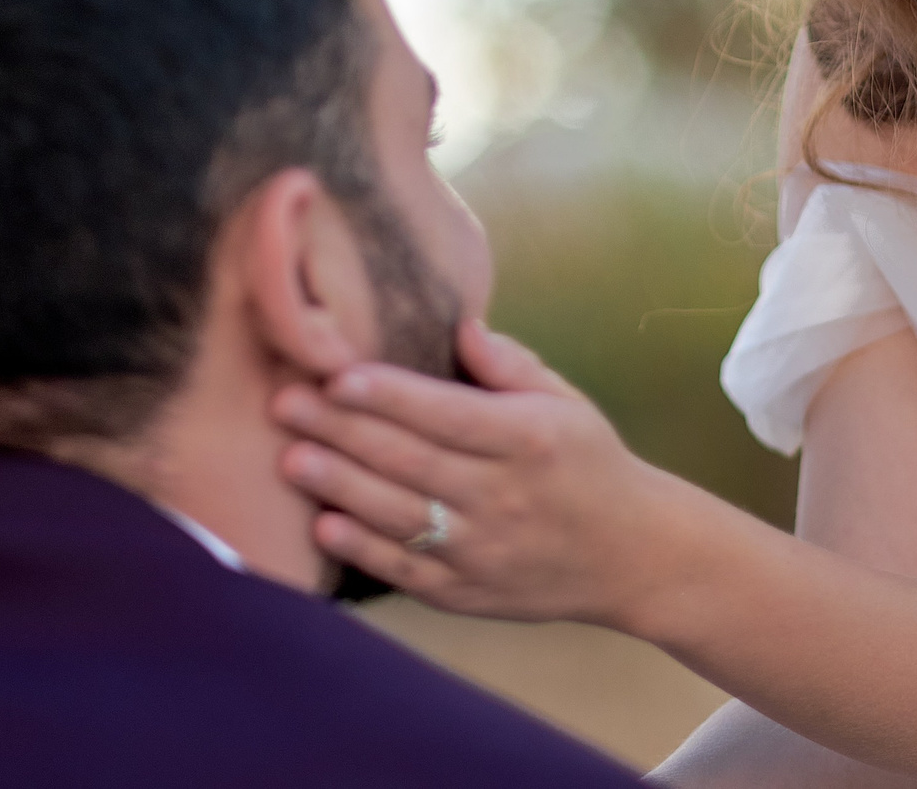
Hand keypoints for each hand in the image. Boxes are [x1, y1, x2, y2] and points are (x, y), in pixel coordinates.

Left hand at [271, 319, 705, 630]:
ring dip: (340, 486)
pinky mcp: (468, 592)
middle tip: (284, 404)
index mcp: (529, 438)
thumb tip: (461, 324)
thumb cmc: (589, 464)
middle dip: (342, 431)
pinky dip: (363, 549)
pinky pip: (407, 569)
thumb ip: (510, 364)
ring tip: (290, 458)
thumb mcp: (567, 401)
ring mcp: (484, 550)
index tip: (337, 374)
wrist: (632, 555)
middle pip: (411, 460)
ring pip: (400, 515)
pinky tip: (324, 524)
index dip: (390, 394)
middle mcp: (504, 495)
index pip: (447, 414)